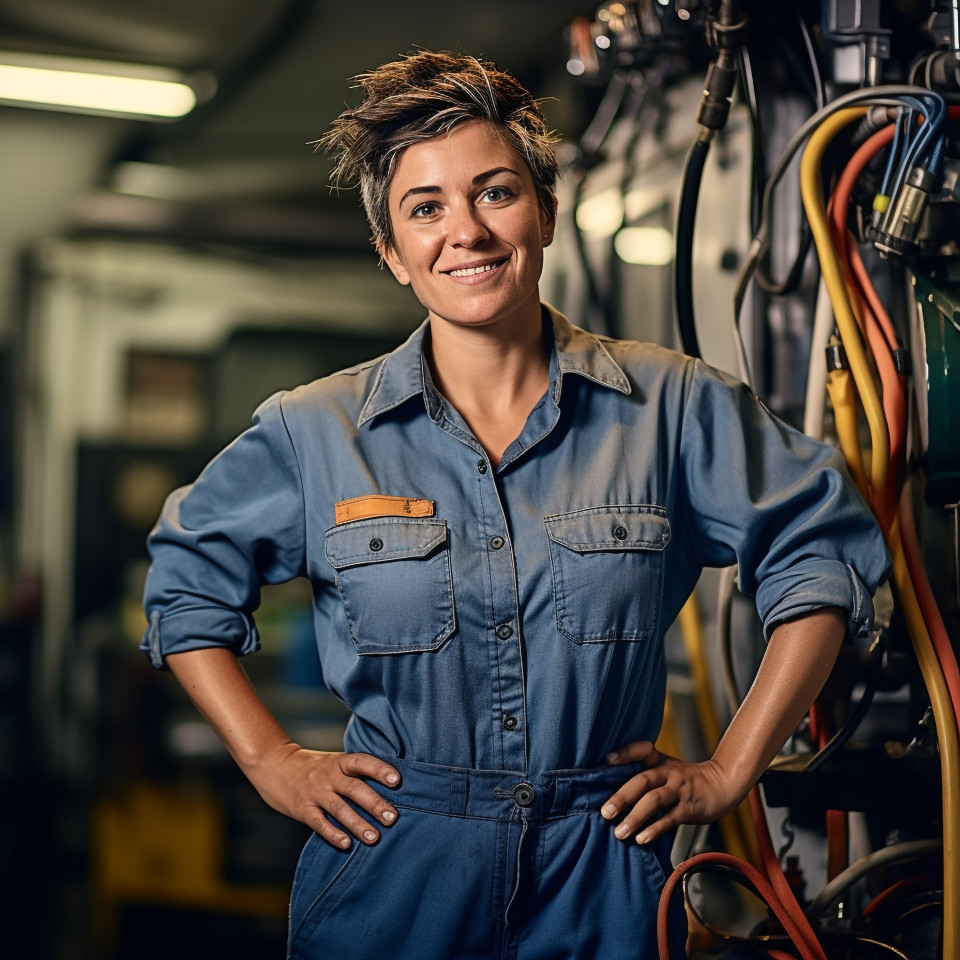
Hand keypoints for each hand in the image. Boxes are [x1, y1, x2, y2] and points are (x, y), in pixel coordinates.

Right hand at [245, 743, 399, 849]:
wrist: (274, 764)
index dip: (379, 770)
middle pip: (355, 788)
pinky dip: (333, 833)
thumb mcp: (333, 762)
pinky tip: (346, 844)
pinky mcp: (302, 809)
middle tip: (392, 818)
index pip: (362, 762)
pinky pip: (319, 823)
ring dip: (358, 824)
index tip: (396, 780)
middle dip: (375, 804)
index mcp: (339, 762)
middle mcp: (328, 775)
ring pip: (340, 809)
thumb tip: (389, 791)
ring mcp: (315, 792)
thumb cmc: (314, 767)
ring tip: (374, 838)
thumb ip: (354, 774)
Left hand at [600, 741, 739, 844]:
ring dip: (634, 817)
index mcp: (660, 761)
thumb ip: (646, 775)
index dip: (625, 753)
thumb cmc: (686, 780)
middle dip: (622, 797)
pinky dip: (654, 829)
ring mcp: (679, 790)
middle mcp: (668, 773)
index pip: (642, 750)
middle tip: (605, 812)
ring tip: (619, 832)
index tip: (607, 760)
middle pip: (642, 781)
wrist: (722, 785)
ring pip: (654, 801)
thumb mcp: (667, 769)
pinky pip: (670, 819)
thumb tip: (612, 792)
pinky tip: (641, 839)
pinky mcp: (689, 808)